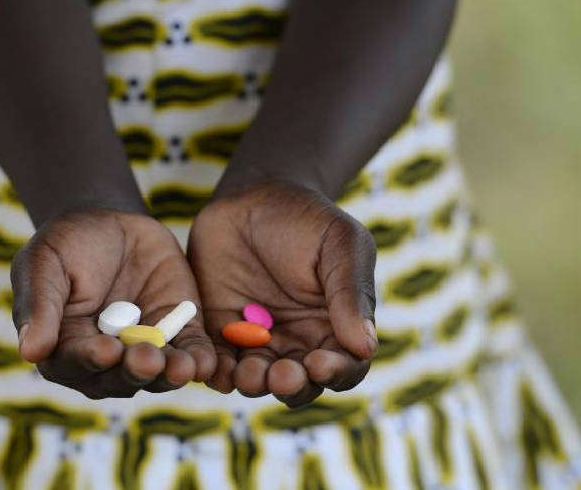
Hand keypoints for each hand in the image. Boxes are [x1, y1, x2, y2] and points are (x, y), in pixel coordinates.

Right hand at [11, 209, 215, 398]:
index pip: (76, 363)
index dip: (91, 359)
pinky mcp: (178, 333)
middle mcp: (106, 359)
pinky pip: (190, 352)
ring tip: (183, 368)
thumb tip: (30, 353)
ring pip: (158, 373)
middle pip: (120, 376)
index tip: (105, 350)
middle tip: (148, 360)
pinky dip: (199, 360)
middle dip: (135, 370)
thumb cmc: (65, 245)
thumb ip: (40, 307)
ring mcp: (144, 348)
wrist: (108, 220)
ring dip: (171, 374)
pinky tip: (207, 363)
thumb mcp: (43, 265)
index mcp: (65, 348)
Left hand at [188, 182, 377, 407]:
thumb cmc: (308, 219)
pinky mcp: (218, 331)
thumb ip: (352, 293)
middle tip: (281, 374)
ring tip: (248, 374)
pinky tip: (215, 369)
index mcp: (335, 328)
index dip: (335, 373)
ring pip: (257, 378)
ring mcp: (255, 340)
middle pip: (299, 383)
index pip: (343, 367)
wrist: (253, 196)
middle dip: (291, 385)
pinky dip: (216, 371)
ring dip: (253, 383)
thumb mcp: (342, 245)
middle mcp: (296, 343)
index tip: (320, 363)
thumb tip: (365, 347)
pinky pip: (217, 360)